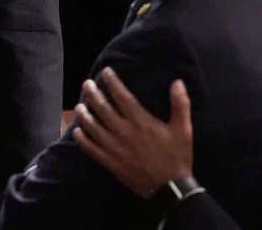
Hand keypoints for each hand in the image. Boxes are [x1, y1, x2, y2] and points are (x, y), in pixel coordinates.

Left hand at [73, 68, 193, 197]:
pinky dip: (82, 139)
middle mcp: (123, 131)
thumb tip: (177, 81)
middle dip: (93, 94)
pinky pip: (90, 148)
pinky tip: (77, 131)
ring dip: (84, 114)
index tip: (105, 71)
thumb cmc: (177, 157)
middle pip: (102, 108)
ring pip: (93, 126)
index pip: (122, 96)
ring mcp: (114, 147)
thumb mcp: (183, 129)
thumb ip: (180, 104)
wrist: (171, 189)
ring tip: (79, 105)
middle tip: (86, 84)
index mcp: (140, 121)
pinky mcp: (109, 161)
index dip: (112, 82)